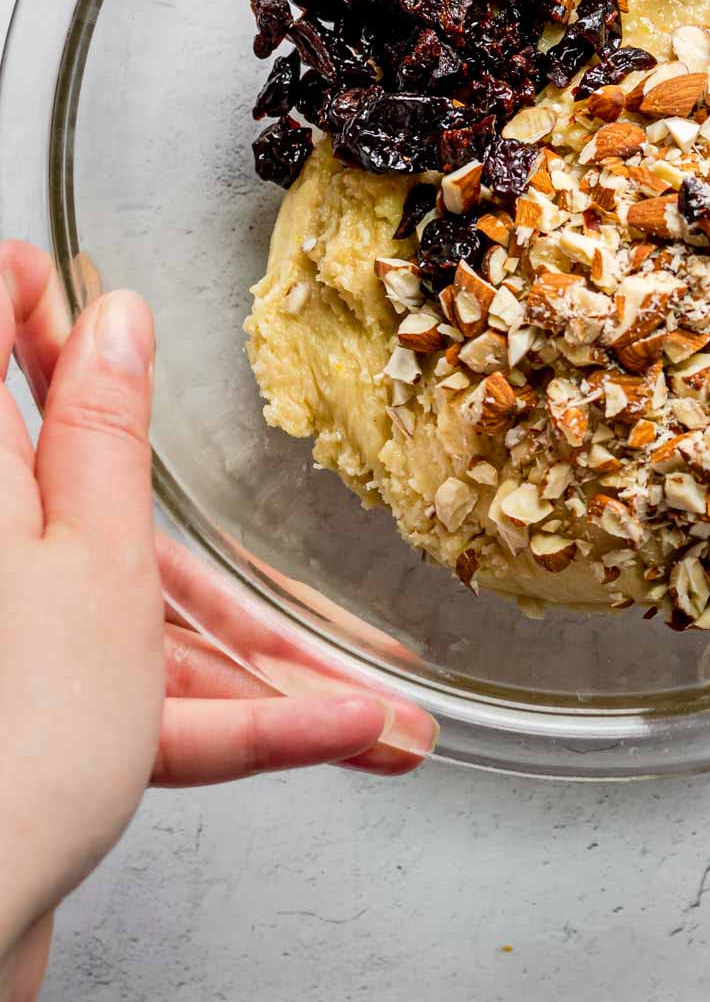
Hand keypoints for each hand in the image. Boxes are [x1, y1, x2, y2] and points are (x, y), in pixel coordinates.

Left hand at [0, 244, 435, 1001]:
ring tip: (380, 711)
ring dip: (274, 668)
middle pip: (110, 498)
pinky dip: (245, 721)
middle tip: (287, 526)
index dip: (25, 295)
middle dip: (221, 536)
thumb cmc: (11, 736)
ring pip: (159, 618)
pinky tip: (342, 735)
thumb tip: (110, 317)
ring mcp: (31, 633)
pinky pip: (162, 698)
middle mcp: (6, 544)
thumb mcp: (90, 553)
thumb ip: (101, 430)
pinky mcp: (53, 714)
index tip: (55, 265)